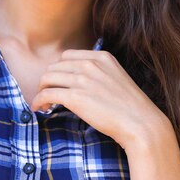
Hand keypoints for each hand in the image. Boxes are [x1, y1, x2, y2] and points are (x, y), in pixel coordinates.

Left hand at [30, 49, 165, 148]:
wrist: (141, 124)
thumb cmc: (132, 108)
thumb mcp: (117, 79)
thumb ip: (100, 74)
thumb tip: (80, 81)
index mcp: (102, 57)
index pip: (68, 56)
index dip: (60, 69)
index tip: (59, 82)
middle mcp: (91, 65)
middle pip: (55, 66)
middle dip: (49, 80)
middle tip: (49, 94)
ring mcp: (83, 80)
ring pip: (47, 78)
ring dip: (41, 90)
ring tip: (45, 102)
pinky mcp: (75, 97)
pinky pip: (46, 94)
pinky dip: (38, 100)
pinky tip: (40, 108)